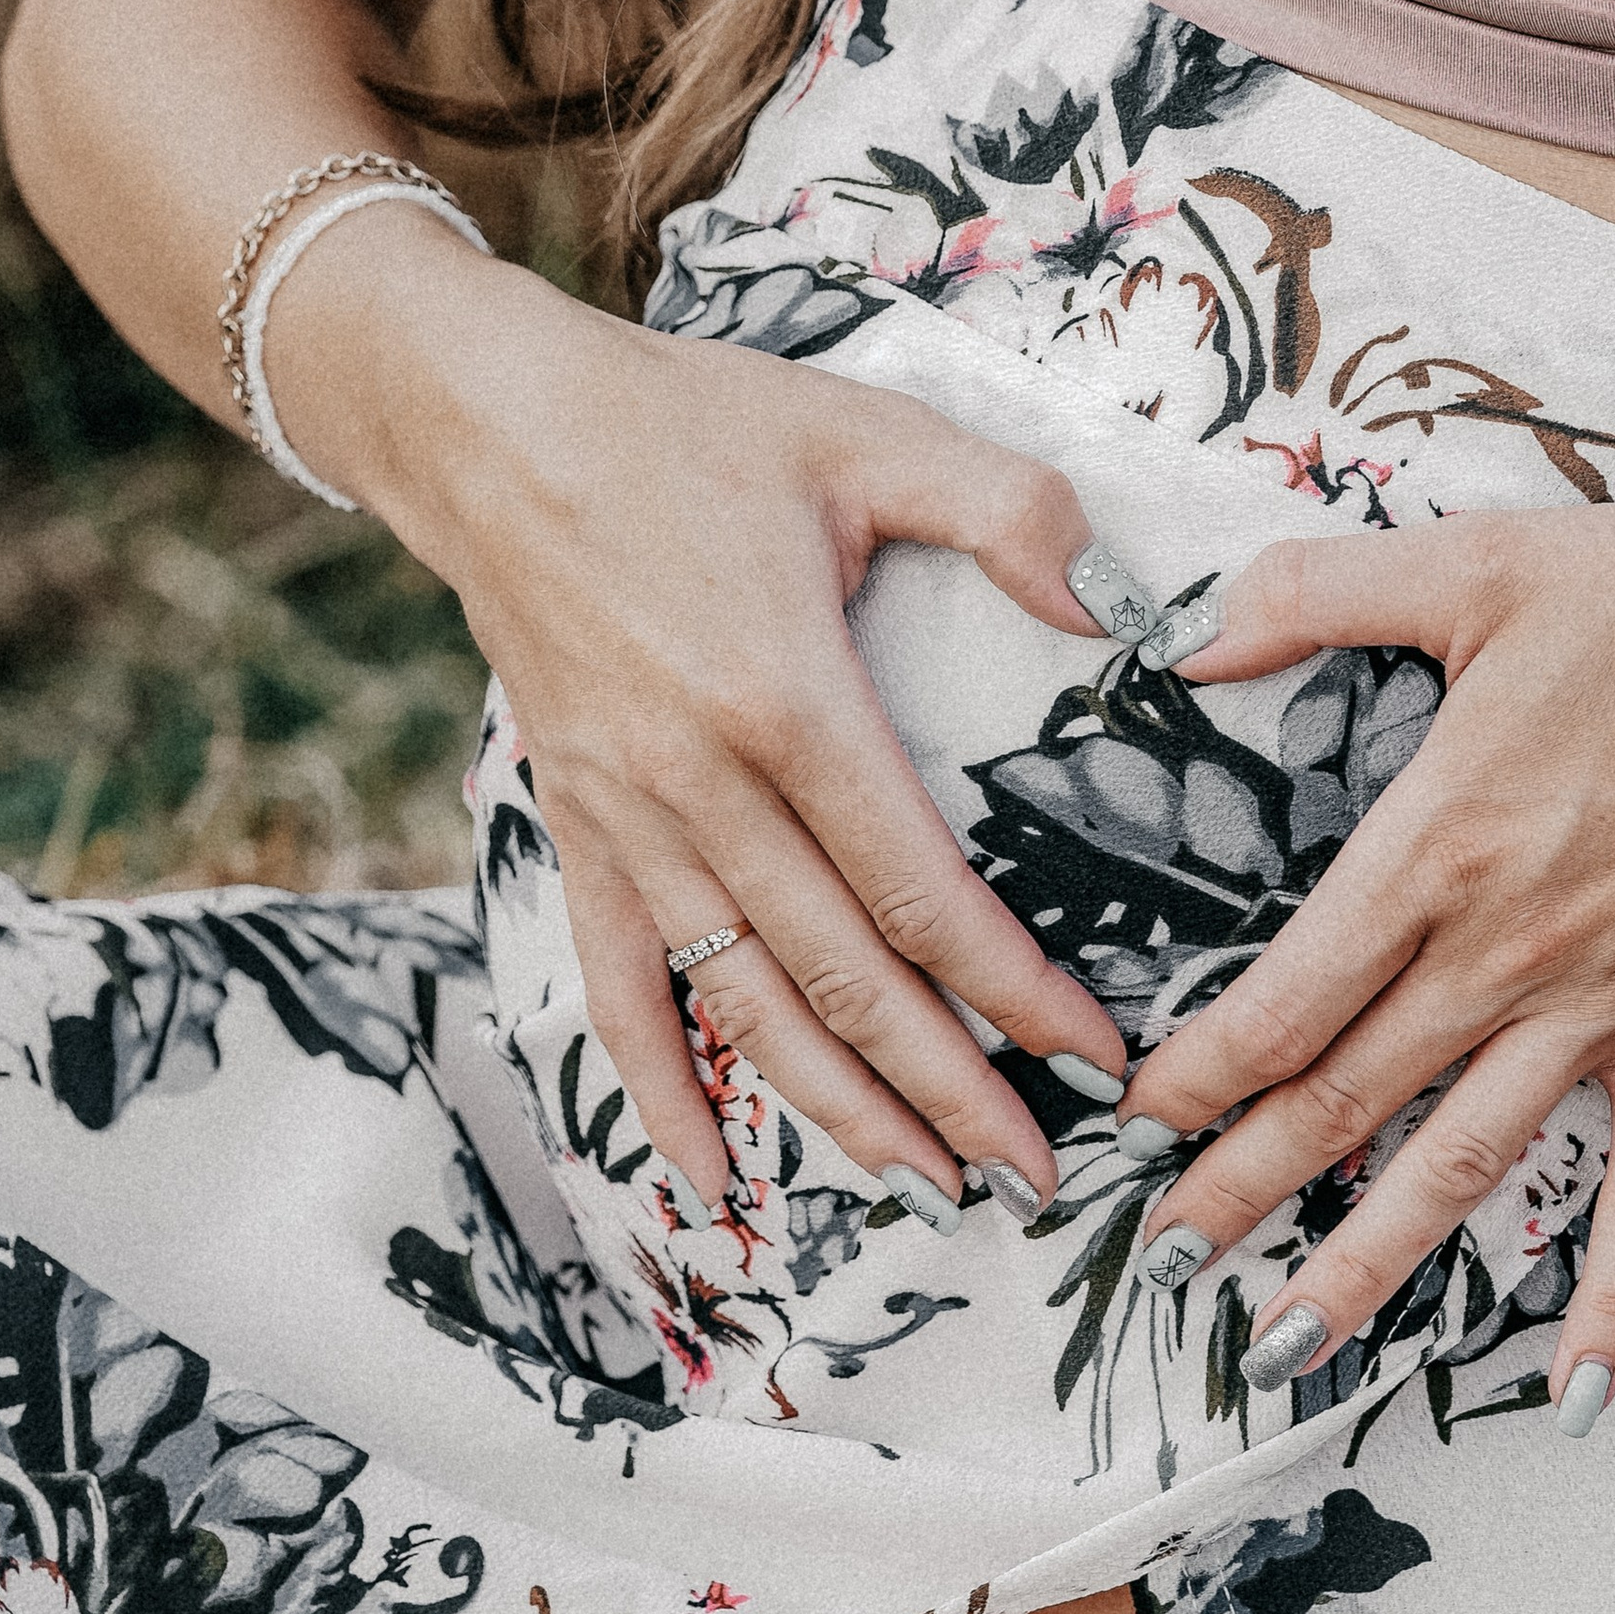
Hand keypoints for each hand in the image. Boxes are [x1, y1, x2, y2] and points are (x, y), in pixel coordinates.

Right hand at [275, 233, 1128, 1224]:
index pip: (921, 891)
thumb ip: (1009, 510)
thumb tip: (1119, 607)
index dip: (1012, 990)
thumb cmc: (693, 425)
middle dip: (947, 1092)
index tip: (1095, 1058)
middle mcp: (701, 786)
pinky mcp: (577, 828)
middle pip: (843, 980)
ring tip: (929, 1189)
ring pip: (744, 1008)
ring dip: (837, 1113)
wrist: (496, 428)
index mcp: (786, 699)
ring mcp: (629, 820)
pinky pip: (619, 991)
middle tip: (1036, 1179)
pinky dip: (663, 1096)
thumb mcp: (869, 432)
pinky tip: (712, 1184)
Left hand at [1116, 487, 1614, 1420]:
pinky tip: (1576, 1396)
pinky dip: (1610, 1299)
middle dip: (1236, 1191)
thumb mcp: (1479, 566)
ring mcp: (1604, 1012)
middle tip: (1154, 1266)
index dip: (1196, 1075)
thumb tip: (1189, 629)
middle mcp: (1504, 955)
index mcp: (1436, 850)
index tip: (1131, 1125)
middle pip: (1341, 1102)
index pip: (1283, 999)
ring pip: (1460, 1168)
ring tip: (1288, 1345)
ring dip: (1368, 1263)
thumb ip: (1318, 594)